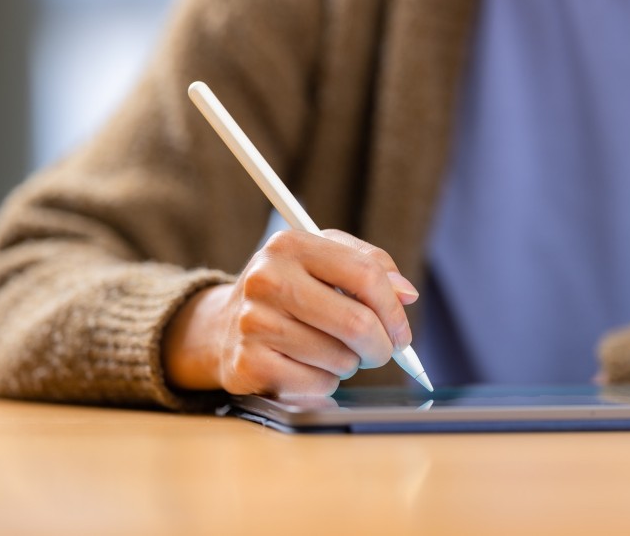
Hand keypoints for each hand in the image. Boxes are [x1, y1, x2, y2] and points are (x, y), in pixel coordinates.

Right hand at [162, 229, 418, 395]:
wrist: (223, 325)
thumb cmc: (290, 290)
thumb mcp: (325, 261)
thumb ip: (370, 266)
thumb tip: (406, 294)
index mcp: (291, 245)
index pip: (364, 274)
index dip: (393, 309)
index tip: (402, 332)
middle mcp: (267, 278)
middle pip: (356, 322)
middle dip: (380, 346)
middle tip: (381, 352)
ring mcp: (253, 322)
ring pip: (339, 358)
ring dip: (349, 365)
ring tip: (332, 353)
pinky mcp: (247, 363)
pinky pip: (314, 385)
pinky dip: (324, 384)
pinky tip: (308, 368)